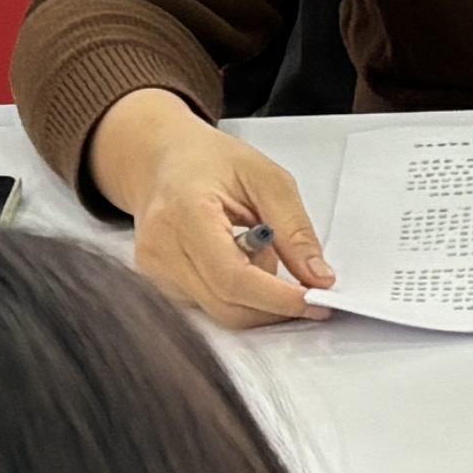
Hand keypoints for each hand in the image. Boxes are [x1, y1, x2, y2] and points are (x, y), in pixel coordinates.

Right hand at [90, 90, 333, 324]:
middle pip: (228, 306)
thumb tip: (318, 279)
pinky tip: (237, 258)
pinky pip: (209, 307)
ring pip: (221, 312)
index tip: (315, 302)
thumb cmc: (209, 160)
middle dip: (275, 303)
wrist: (162, 161)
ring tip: (257, 248)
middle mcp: (161, 249)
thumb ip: (295, 230)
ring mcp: (154, 271)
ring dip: (256, 295)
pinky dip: (237, 293)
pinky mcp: (158, 285)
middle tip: (306, 282)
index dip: (278, 298)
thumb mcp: (267, 178)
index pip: (234, 278)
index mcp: (186, 214)